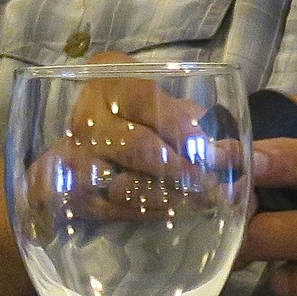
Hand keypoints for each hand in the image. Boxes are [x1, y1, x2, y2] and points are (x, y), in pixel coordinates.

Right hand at [21, 52, 223, 227]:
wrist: (90, 145)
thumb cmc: (147, 119)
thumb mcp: (172, 111)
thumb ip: (201, 126)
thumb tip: (234, 156)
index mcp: (115, 82)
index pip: (146, 99)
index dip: (179, 126)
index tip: (205, 150)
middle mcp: (87, 115)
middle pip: (135, 145)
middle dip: (179, 170)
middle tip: (210, 186)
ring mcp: (71, 155)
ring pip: (119, 182)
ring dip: (165, 197)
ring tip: (198, 203)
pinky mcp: (63, 190)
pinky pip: (104, 207)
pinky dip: (141, 212)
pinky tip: (170, 213)